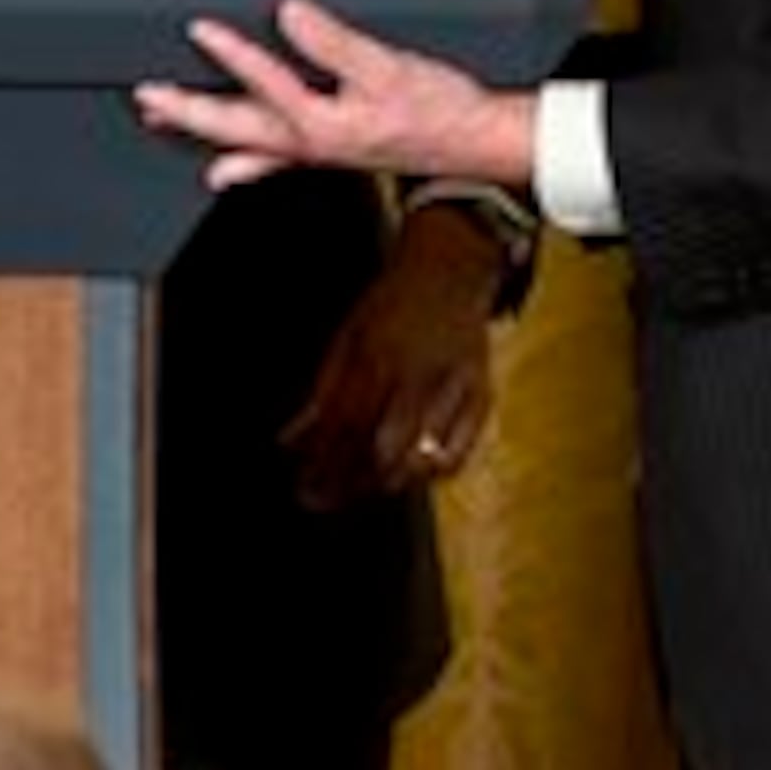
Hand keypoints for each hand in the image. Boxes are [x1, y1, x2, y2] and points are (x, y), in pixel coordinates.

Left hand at [135, 0, 535, 190]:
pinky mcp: (329, 150)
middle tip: (147, 97)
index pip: (262, 82)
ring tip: (163, 122)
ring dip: (202, 133)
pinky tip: (226, 167)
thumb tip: (290, 15)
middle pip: (233, 125)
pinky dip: (242, 162)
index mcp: (320, 123)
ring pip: (243, 143)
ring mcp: (315, 150)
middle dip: (187, 111)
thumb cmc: (440, 111)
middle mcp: (309, 142)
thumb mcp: (388, 68)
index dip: (229, 53)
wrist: (474, 142)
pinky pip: (271, 159)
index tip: (197, 29)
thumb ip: (334, 43)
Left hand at [282, 204, 505, 506]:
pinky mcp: (481, 395)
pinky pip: (459, 453)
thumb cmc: (392, 304)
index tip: (303, 486)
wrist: (450, 270)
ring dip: (385, 483)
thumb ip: (321, 392)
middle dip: (349, 483)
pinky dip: (432, 475)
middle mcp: (416, 373)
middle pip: (381, 448)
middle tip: (324, 499)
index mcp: (377, 356)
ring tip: (360, 489)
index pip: (344, 425)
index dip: (321, 463)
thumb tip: (289, 442)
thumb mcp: (346, 337)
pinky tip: (409, 478)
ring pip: (420, 458)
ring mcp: (453, 386)